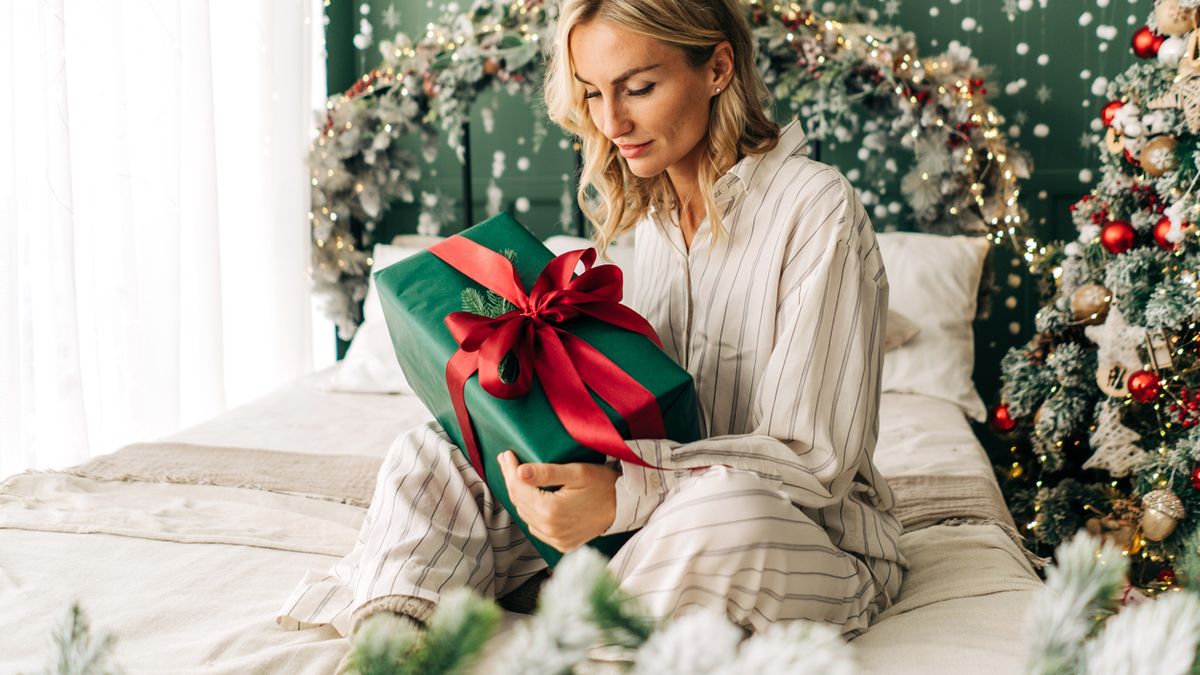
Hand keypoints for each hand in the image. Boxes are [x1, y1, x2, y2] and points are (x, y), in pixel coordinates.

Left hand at [498, 450, 618, 552]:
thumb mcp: (577, 472)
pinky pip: (536, 528)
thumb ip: (547, 472)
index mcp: (551, 510)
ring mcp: (556, 539)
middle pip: (519, 502)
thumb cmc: (603, 485)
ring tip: (515, 477)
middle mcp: (550, 529)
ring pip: (525, 516)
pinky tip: (530, 499)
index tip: (505, 454)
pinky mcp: (561, 544)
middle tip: (506, 461)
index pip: (519, 488)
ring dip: (519, 496)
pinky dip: (530, 513)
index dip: (509, 470)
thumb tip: (519, 472)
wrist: (624, 506)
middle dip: (511, 480)